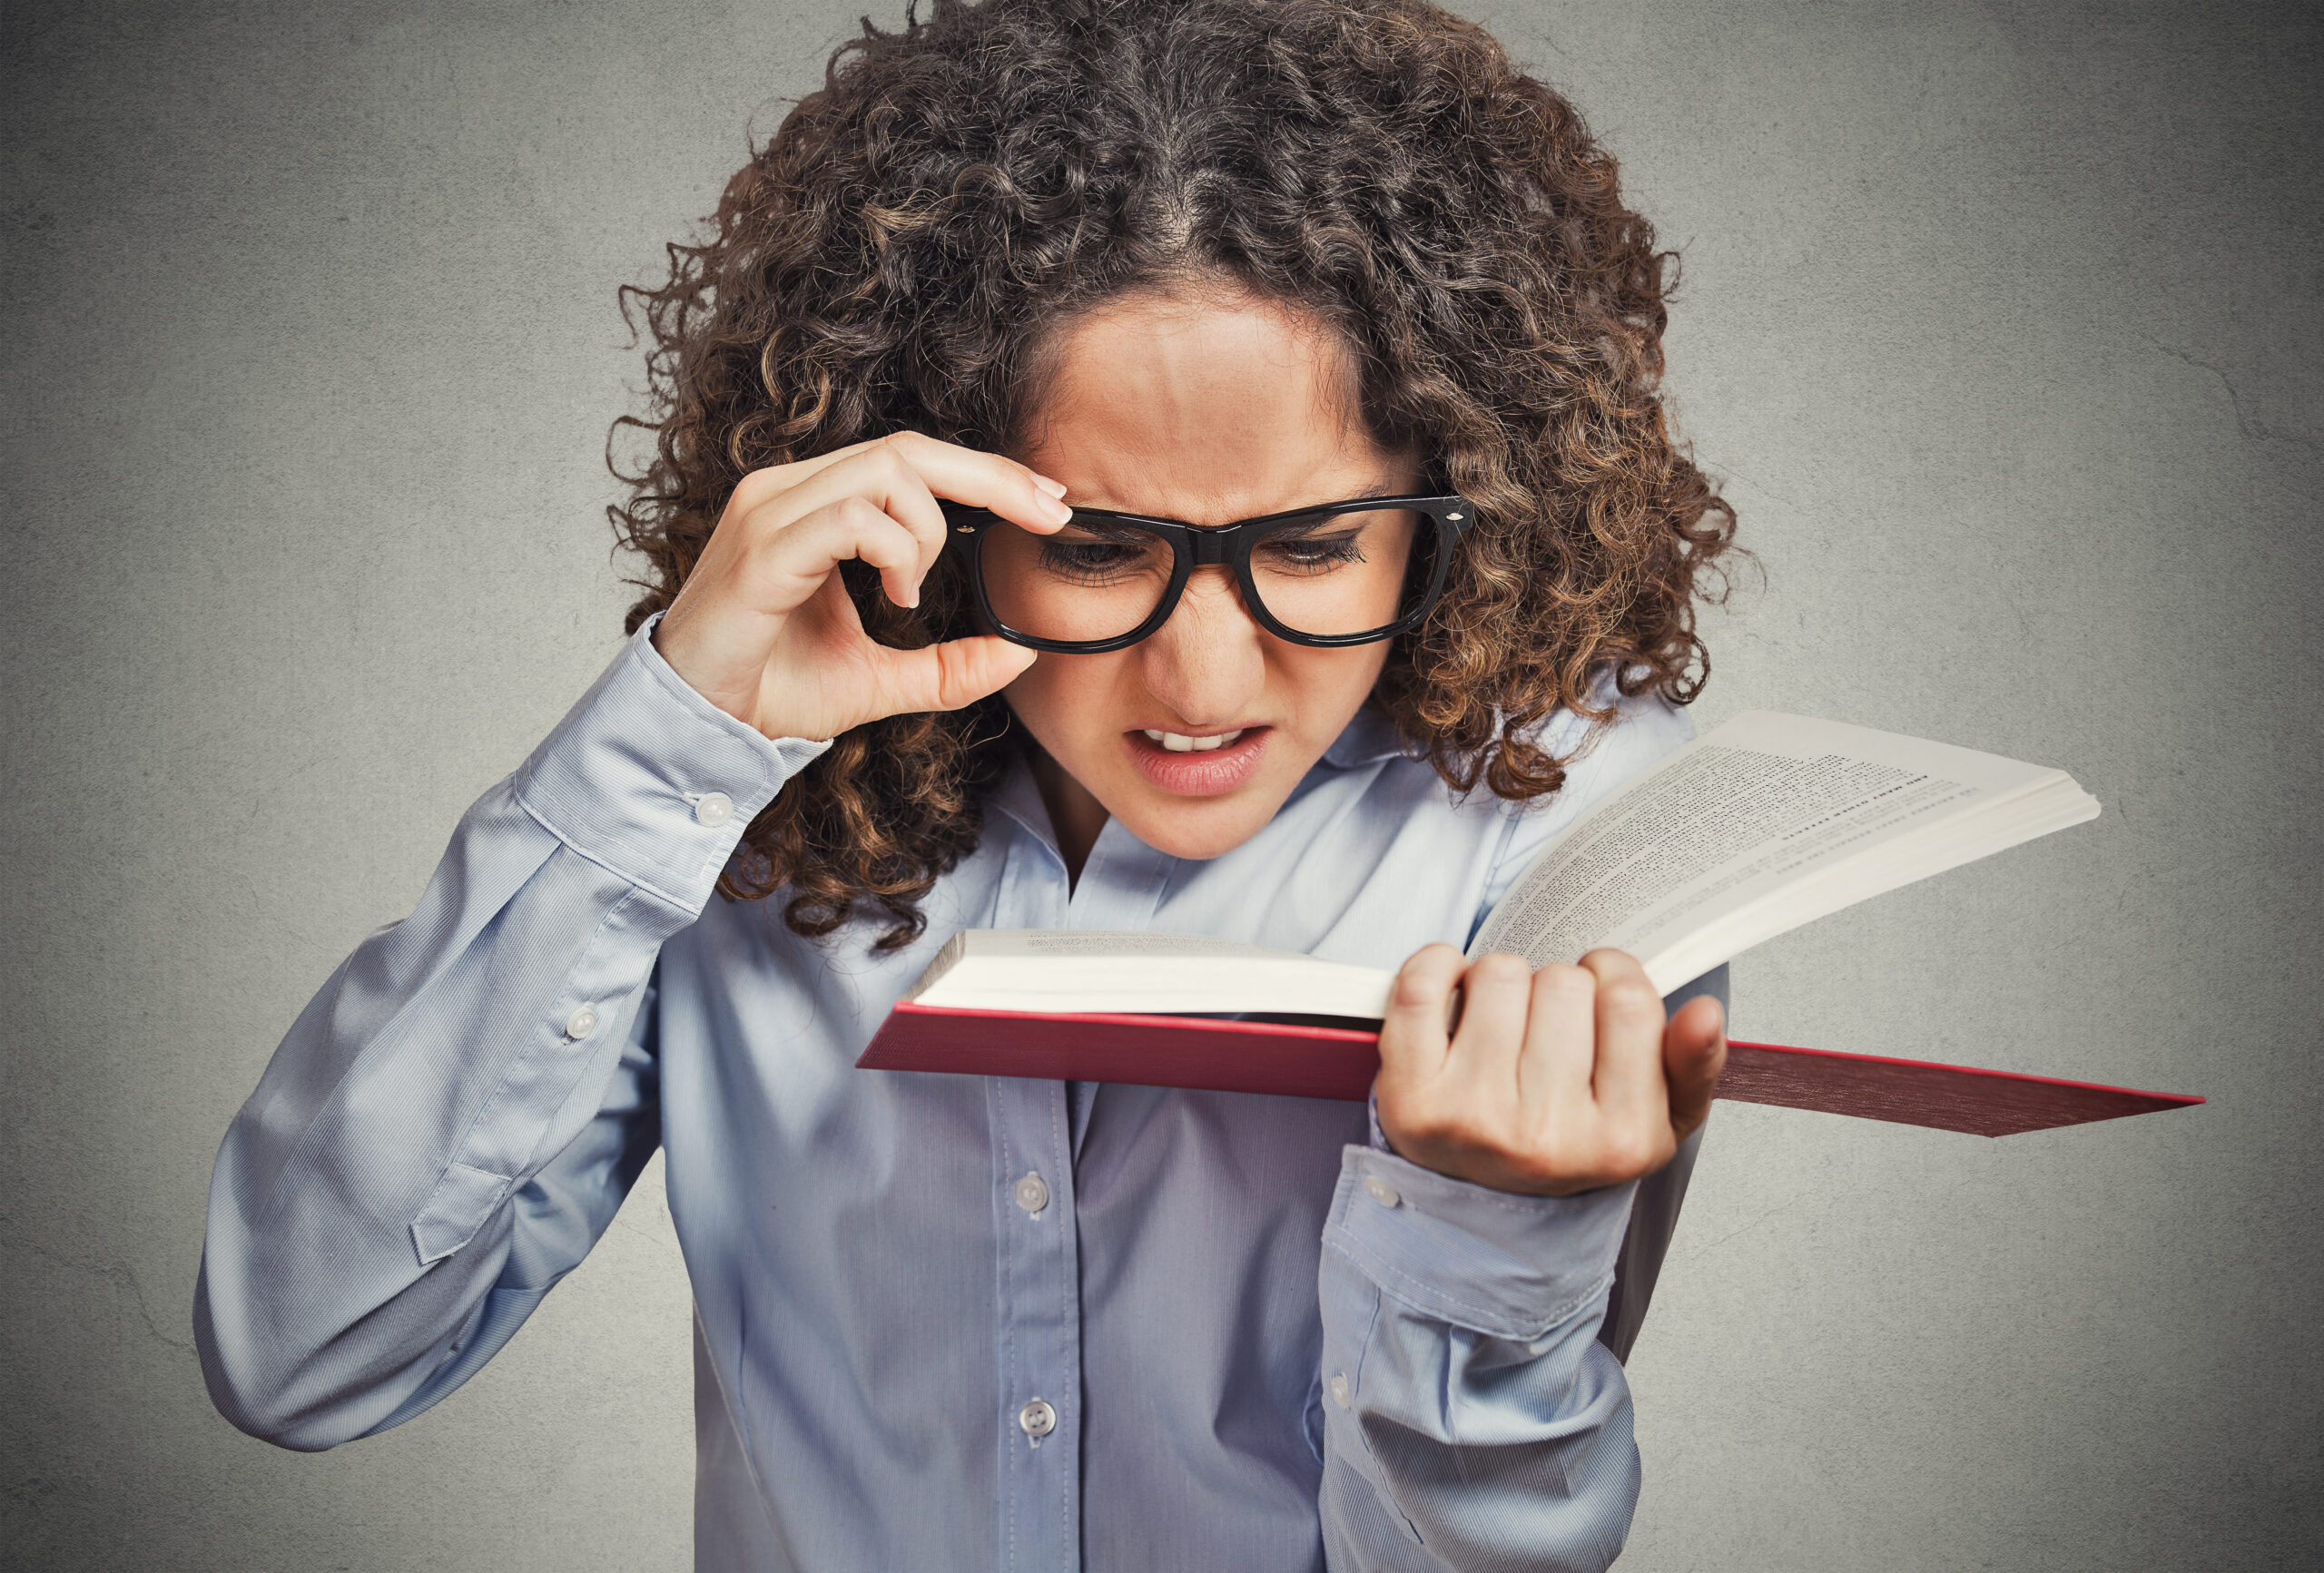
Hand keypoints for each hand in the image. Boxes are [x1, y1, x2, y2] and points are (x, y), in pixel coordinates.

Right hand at [651, 431, 1072, 740]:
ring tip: (914, 592)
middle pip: (910, 447)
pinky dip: (894, 551)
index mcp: (816, 505)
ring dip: (929, 531)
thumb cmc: (772, 689)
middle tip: (1049, 514)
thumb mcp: (881, 681)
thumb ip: (949, 667)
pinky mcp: (762, 548)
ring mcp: (772, 511)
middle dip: (993, 477)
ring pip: (886, 471)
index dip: (986, 472)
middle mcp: (790, 491)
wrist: (697, 724)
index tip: (1048, 502)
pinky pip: (850, 517)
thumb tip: (1022, 654)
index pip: (912, 459)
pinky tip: (895, 597)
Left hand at [1374, 946, 1725, 1195]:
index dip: (1614, 977)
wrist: (1484, 1204)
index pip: (1629, 1001)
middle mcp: (1546, 1136)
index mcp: (1620, 1140)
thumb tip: (1705, 1012)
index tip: (1601, 991)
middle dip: (1558, 988)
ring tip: (1505, 1025)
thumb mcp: (1656, 1118)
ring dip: (1503, 983)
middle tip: (1548, 1026)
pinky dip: (1438, 966)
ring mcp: (1472, 1116)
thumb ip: (1692, 1064)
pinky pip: (1423, 985)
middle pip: (1563, 983)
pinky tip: (1456, 992)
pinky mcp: (1410, 1096)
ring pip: (1500, 974)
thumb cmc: (1571, 1142)